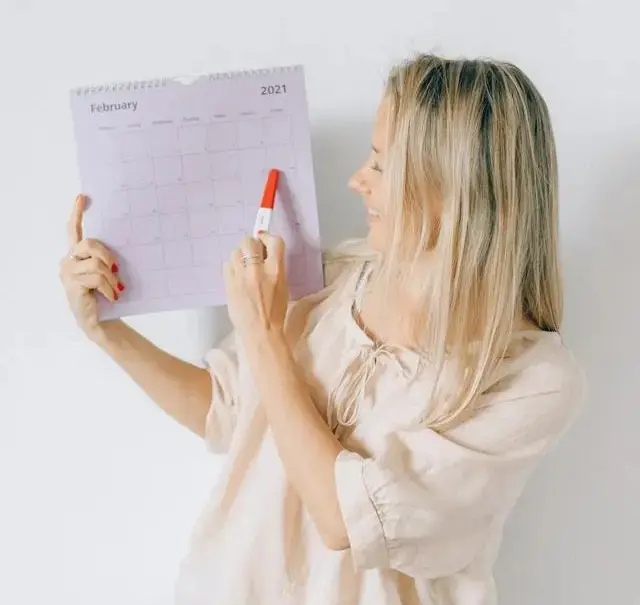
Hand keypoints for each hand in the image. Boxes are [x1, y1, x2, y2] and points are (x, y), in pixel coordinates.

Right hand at [58, 195, 123, 338]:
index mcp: (76, 255)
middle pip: (88, 243)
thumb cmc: (105, 294)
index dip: (77, 213)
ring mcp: (68, 273)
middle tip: (117, 268)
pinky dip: (108, 288)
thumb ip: (107, 259)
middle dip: (107, 255)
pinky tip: (113, 296)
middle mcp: (68, 261)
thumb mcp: (108, 273)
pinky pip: (96, 278)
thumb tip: (123, 247)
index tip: (83, 197)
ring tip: (116, 289)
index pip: (73, 230)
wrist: (101, 320)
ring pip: (96, 264)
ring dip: (111, 278)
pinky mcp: (72, 285)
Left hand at [224, 233, 288, 338]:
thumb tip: (265, 251)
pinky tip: (237, 276)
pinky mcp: (229, 284)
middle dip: (251, 245)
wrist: (260, 332)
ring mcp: (240, 277)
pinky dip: (232, 267)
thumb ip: (275, 266)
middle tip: (253, 253)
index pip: (274, 242)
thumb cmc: (275, 311)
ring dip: (240, 255)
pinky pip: (227, 265)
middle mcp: (257, 271)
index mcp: (276, 271)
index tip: (264, 239)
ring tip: (244, 267)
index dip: (268, 237)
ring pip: (235, 251)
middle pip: (249, 242)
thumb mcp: (283, 286)